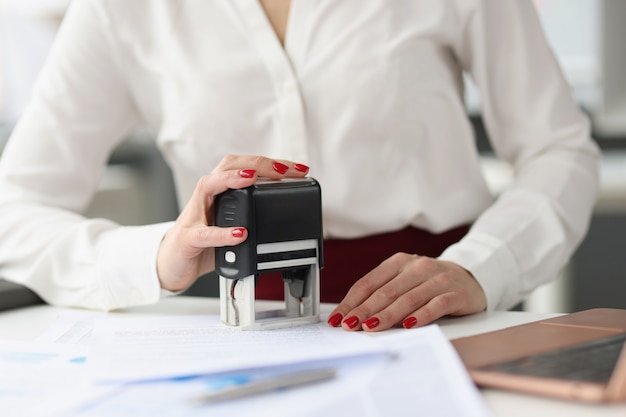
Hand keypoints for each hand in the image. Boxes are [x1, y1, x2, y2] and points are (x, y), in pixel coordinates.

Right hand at [157, 154, 308, 291]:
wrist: (171, 265)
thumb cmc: (203, 243)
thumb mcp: (231, 225)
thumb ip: (251, 216)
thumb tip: (286, 213)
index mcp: (220, 192)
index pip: (244, 166)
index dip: (270, 164)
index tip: (297, 168)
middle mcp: (206, 197)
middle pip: (228, 166)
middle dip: (258, 164)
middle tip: (284, 169)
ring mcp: (195, 216)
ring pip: (209, 185)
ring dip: (233, 179)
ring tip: (254, 179)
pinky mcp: (187, 239)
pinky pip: (204, 233)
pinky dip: (223, 232)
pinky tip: (241, 232)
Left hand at [326, 253, 486, 330]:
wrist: (470, 276)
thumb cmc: (429, 282)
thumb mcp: (404, 281)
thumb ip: (382, 293)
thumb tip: (352, 314)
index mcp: (398, 262)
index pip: (369, 283)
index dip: (351, 301)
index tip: (338, 318)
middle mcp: (417, 267)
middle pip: (385, 291)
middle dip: (364, 310)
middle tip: (350, 325)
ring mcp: (437, 279)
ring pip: (408, 298)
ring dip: (387, 315)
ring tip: (371, 327)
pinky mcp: (455, 293)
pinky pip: (436, 305)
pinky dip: (422, 315)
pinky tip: (409, 325)